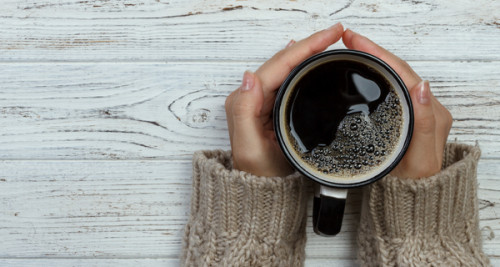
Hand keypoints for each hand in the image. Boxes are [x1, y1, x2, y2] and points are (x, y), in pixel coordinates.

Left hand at [225, 23, 344, 176]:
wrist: (261, 190)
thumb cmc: (258, 173)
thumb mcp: (250, 147)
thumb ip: (244, 111)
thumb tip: (249, 76)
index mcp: (246, 100)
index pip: (278, 65)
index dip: (305, 47)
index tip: (330, 35)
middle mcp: (251, 96)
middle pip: (283, 61)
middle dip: (309, 44)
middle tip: (336, 32)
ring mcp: (262, 100)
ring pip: (286, 67)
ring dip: (306, 51)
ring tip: (327, 39)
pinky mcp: (271, 106)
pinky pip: (287, 79)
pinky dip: (301, 65)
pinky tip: (308, 58)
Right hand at [342, 29, 452, 178]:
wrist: (410, 200)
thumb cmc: (414, 182)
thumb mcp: (420, 157)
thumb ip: (424, 123)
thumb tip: (423, 86)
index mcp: (431, 112)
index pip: (402, 72)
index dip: (378, 53)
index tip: (355, 40)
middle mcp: (424, 107)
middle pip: (397, 69)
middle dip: (372, 49)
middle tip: (347, 38)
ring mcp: (412, 111)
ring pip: (392, 76)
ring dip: (372, 59)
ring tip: (351, 48)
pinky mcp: (401, 116)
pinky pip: (388, 87)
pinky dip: (373, 74)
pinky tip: (361, 71)